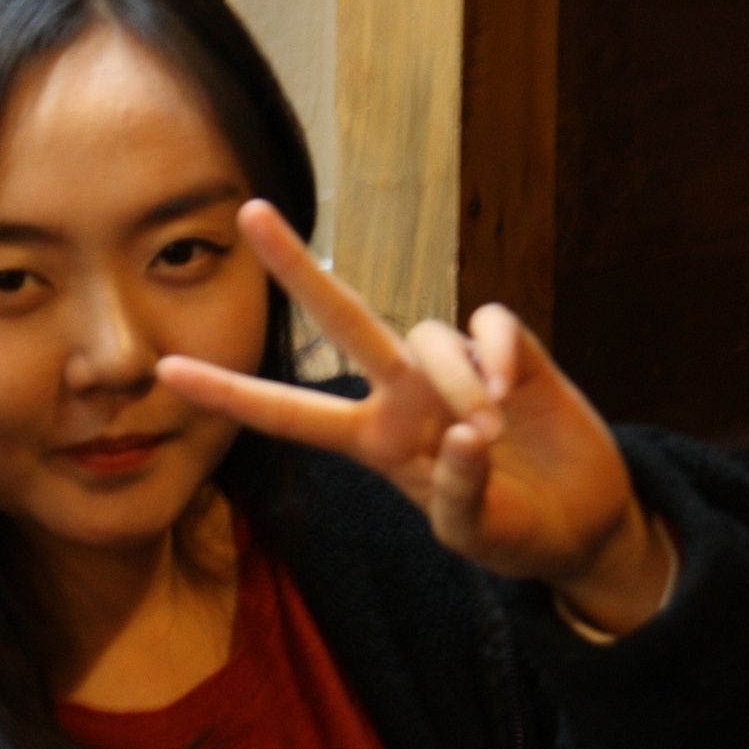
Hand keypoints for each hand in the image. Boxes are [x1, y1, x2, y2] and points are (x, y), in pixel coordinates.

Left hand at [155, 200, 672, 635]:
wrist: (582, 524)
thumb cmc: (514, 532)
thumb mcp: (477, 536)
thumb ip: (462, 496)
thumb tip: (461, 436)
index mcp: (372, 442)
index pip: (289, 415)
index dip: (230, 393)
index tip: (165, 371)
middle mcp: (401, 394)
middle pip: (341, 319)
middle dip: (296, 267)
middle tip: (249, 212)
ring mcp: (452, 367)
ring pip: (424, 335)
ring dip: (453, 382)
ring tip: (487, 432)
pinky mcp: (511, 351)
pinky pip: (485, 324)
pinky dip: (492, 349)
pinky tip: (510, 389)